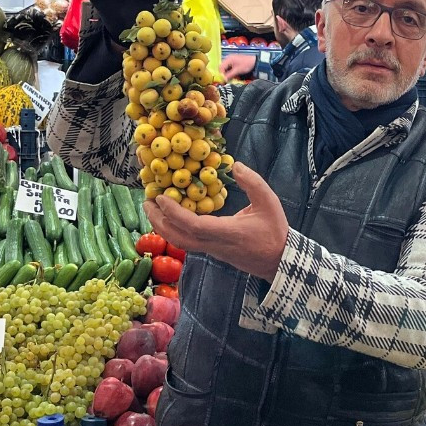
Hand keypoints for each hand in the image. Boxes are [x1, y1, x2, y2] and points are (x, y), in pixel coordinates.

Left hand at [143, 163, 288, 279]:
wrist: (278, 260)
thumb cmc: (274, 231)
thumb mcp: (269, 201)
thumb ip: (252, 182)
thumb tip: (234, 165)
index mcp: (227, 232)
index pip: (193, 226)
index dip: (174, 213)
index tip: (160, 198)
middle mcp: (215, 244)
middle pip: (178, 237)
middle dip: (158, 220)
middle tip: (146, 202)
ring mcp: (212, 251)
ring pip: (180, 242)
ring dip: (163, 227)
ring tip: (153, 210)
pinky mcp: (212, 252)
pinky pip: (186, 242)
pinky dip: (173, 230)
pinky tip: (171, 217)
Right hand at [219, 53, 256, 78]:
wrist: (255, 62)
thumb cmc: (246, 65)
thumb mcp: (237, 71)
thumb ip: (229, 75)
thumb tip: (223, 80)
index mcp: (228, 59)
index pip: (220, 67)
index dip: (221, 74)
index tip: (223, 80)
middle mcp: (228, 58)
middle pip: (222, 67)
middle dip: (224, 74)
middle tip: (226, 79)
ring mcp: (231, 59)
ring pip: (225, 68)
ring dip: (227, 73)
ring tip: (230, 77)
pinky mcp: (234, 61)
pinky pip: (229, 67)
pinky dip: (230, 71)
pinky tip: (233, 74)